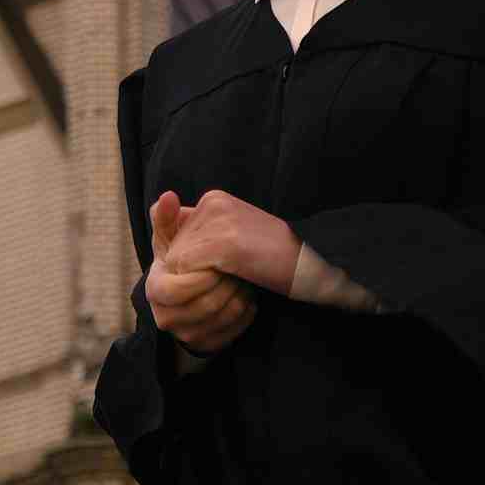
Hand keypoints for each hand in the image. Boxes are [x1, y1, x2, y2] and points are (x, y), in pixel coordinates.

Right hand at [145, 191, 258, 355]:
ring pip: (222, 319)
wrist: (193, 290)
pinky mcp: (208, 344)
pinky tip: (249, 296)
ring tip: (246, 278)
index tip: (221, 261)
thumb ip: (168, 218)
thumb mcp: (172, 238)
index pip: (176, 289)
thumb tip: (168, 196)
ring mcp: (187, 334)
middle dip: (227, 285)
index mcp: (155, 289)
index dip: (202, 276)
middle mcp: (165, 316)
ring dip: (241, 295)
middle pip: (204, 306)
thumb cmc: (184, 259)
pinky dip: (247, 312)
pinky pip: (234, 331)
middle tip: (240, 268)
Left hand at [160, 189, 300, 295]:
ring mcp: (218, 220)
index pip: (174, 231)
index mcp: (215, 200)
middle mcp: (212, 203)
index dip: (188, 258)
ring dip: (199, 278)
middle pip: (174, 246)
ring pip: (176, 259)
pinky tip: (232, 280)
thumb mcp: (233, 243)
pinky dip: (202, 283)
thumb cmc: (276, 259)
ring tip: (233, 276)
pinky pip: (187, 269)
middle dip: (192, 269)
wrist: (313, 263)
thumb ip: (201, 241)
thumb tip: (171, 257)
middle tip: (228, 274)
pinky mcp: (224, 241)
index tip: (211, 266)